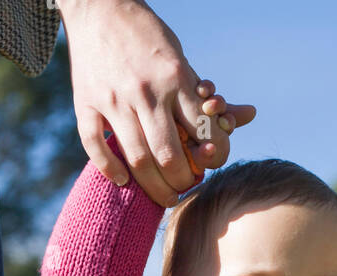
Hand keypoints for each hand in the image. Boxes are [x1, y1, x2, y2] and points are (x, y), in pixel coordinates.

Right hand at [59, 0, 255, 205]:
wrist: (100, 8)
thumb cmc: (148, 40)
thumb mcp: (182, 62)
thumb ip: (207, 97)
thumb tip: (250, 116)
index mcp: (175, 78)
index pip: (200, 134)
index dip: (207, 160)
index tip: (205, 168)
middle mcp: (146, 91)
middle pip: (168, 156)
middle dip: (181, 182)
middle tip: (183, 188)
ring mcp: (114, 99)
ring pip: (137, 159)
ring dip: (153, 187)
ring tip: (164, 196)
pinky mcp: (86, 104)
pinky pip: (97, 147)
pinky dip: (111, 170)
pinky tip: (124, 179)